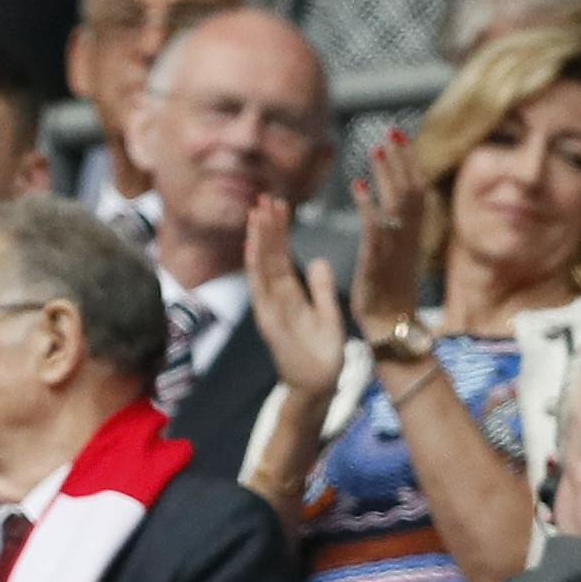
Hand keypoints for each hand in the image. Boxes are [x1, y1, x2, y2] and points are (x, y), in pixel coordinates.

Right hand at [246, 197, 345, 398]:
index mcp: (290, 294)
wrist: (319, 384)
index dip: (279, 231)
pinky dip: (255, 267)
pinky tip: (252, 246)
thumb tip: (318, 260)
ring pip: (262, 267)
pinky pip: (261, 289)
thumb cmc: (322, 353)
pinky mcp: (269, 320)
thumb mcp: (327, 313)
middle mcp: (276, 298)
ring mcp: (270, 308)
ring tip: (257, 212)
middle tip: (264, 197)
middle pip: (268, 256)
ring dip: (259, 240)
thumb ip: (320, 288)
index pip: (282, 256)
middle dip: (266, 227)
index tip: (279, 205)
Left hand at [349, 126, 427, 332]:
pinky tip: (356, 185)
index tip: (400, 137)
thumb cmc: (390, 290)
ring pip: (398, 203)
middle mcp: (410, 236)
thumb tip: (393, 201)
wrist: (391, 325)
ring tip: (377, 149)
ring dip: (387, 174)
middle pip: (412, 189)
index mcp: (414, 233)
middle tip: (391, 131)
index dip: (410, 162)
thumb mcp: (398, 252)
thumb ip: (397, 226)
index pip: (417, 189)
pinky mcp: (378, 261)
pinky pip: (376, 228)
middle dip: (403, 159)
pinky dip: (368, 205)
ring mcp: (396, 247)